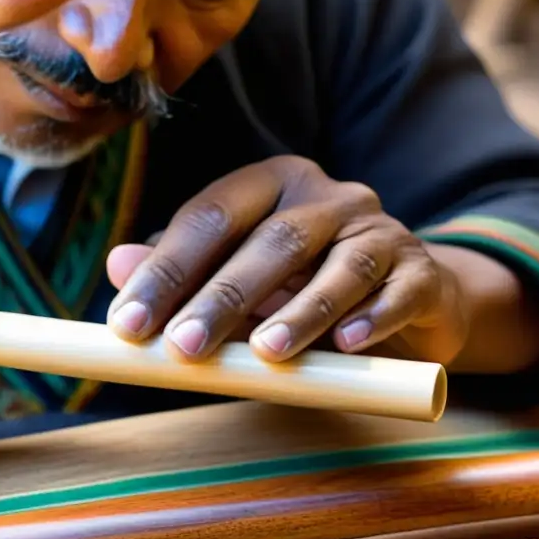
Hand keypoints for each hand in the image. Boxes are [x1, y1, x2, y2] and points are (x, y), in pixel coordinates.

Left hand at [105, 157, 468, 364]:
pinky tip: (347, 345)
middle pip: (272, 241)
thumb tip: (115, 264)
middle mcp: (326, 197)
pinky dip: (373, 318)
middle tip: (183, 348)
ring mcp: (380, 229)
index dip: (165, 271)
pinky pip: (400, 290)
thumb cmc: (298, 288)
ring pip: (341, 265)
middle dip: (221, 297)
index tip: (128, 324)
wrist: (401, 298)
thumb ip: (183, 273)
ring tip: (266, 352)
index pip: (209, 219)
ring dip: (302, 311)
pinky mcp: (423, 272)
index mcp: (269, 185)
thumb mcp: (236, 279)